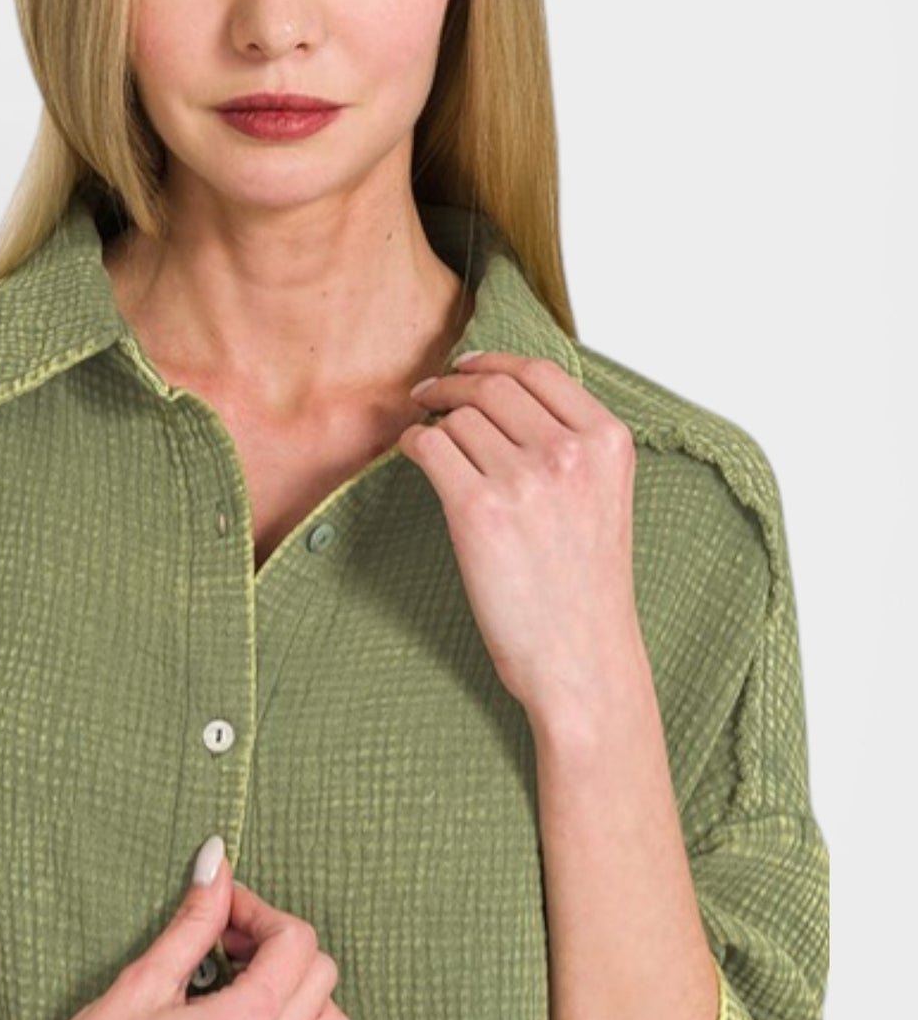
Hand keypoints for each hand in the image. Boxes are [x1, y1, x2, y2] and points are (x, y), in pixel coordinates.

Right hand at [0, 845, 353, 1019]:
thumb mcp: (142, 982)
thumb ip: (192, 922)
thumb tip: (217, 865)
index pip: (296, 942)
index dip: (259, 911)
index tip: (222, 910)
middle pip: (322, 976)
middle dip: (280, 945)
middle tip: (227, 943)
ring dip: (302, 995)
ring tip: (247, 987)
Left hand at [397, 351, 641, 719]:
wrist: (580, 658)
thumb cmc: (586, 590)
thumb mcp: (605, 499)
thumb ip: (572, 446)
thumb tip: (506, 400)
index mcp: (607, 442)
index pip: (541, 371)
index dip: (494, 361)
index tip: (467, 365)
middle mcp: (569, 453)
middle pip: (494, 387)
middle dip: (453, 383)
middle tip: (428, 393)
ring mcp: (524, 480)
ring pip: (458, 418)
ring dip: (432, 420)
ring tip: (424, 436)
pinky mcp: (478, 511)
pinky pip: (430, 448)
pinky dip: (412, 444)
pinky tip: (412, 455)